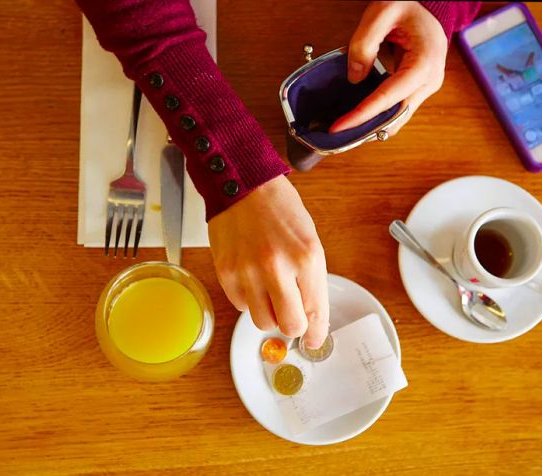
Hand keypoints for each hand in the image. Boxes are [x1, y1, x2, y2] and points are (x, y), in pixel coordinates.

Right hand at [208, 176, 328, 347]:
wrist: (242, 185)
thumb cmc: (279, 209)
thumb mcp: (309, 241)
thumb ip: (311, 280)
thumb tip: (310, 317)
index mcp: (306, 258)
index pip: (315, 312)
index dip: (316, 334)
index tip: (313, 340)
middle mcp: (277, 267)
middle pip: (289, 325)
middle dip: (293, 326)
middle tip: (292, 316)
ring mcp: (248, 272)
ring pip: (263, 322)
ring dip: (269, 314)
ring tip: (270, 292)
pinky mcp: (226, 273)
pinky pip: (240, 306)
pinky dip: (248, 300)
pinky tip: (252, 279)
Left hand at [330, 1, 447, 133]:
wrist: (422, 7)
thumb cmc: (406, 7)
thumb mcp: (381, 14)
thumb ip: (364, 43)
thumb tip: (355, 77)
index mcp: (425, 61)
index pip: (391, 97)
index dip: (364, 114)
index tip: (341, 126)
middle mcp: (430, 79)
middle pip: (396, 114)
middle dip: (367, 126)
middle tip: (338, 131)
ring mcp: (426, 86)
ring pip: (398, 117)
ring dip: (373, 125)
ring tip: (345, 127)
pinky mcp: (418, 89)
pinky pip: (397, 109)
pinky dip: (378, 116)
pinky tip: (359, 119)